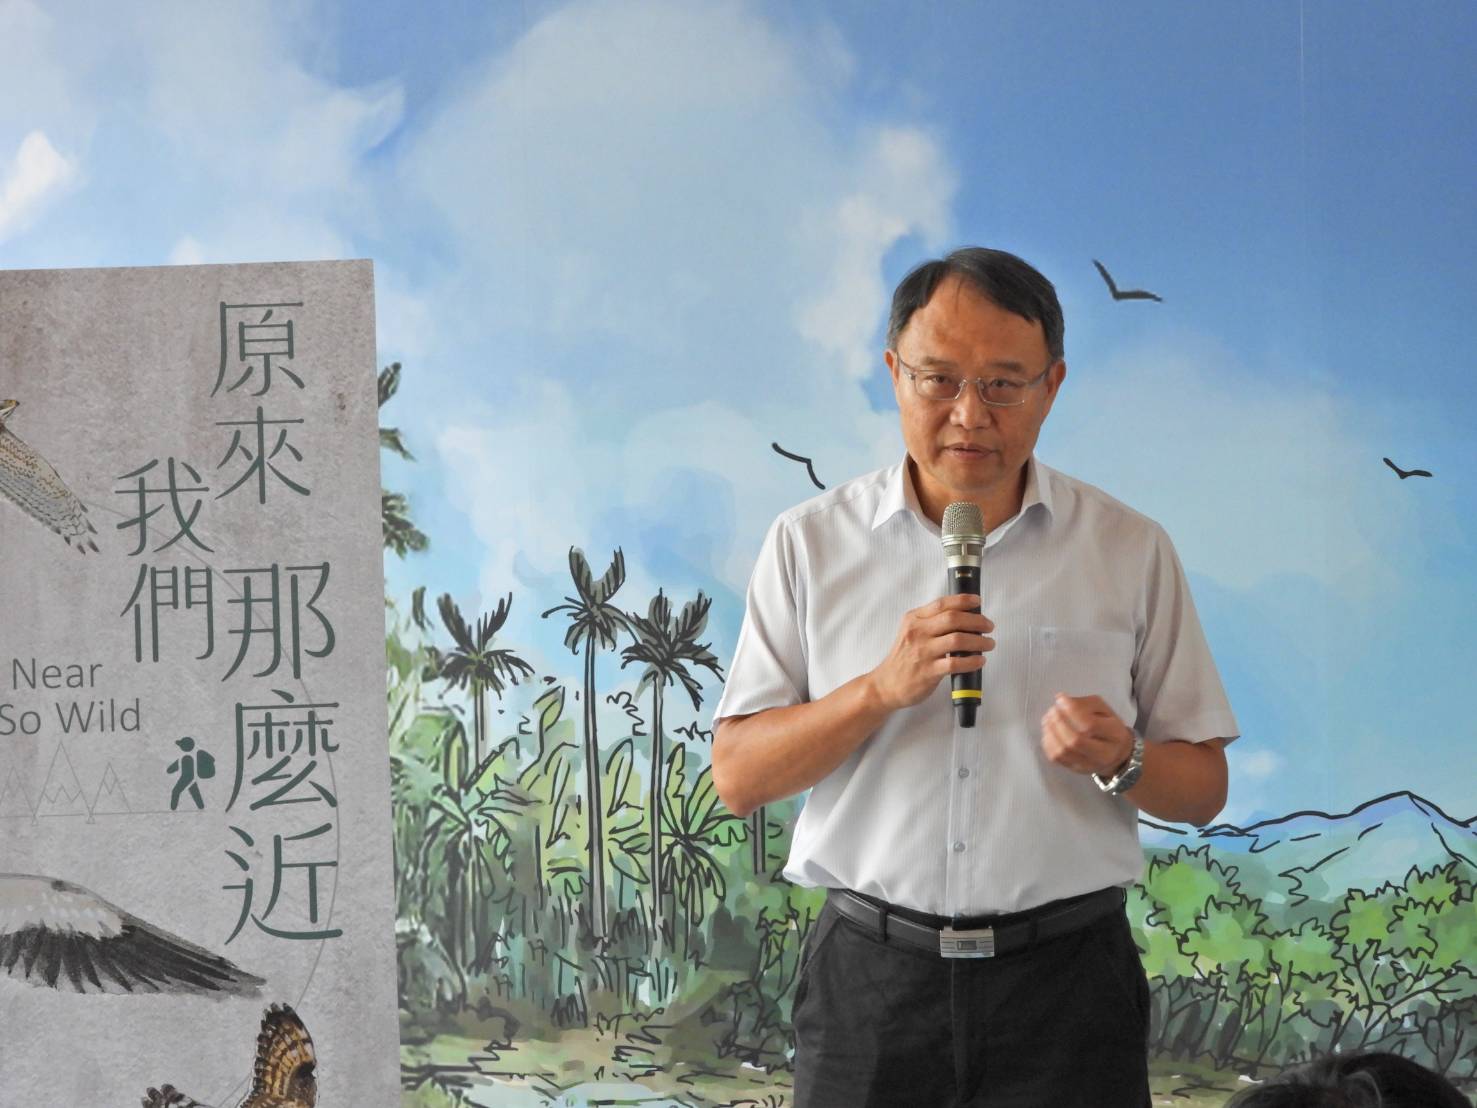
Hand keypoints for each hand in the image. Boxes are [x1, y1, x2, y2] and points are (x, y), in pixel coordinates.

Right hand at [867, 594, 994, 711]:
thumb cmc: (903, 658)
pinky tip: (980, 661)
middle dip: (977, 621)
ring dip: (979, 641)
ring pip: (958, 639)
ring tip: (989, 643)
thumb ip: (930, 623)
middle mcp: (917, 633)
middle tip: (989, 626)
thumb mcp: (911, 632)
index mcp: (914, 619)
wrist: (886, 685)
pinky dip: (972, 661)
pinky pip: (956, 664)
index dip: (963, 600)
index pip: (942, 604)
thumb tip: (963, 616)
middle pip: (953, 618)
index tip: (977, 602)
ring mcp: (922, 652)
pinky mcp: (928, 672)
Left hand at [1041, 693, 1133, 776]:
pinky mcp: (1075, 769)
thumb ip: (1084, 703)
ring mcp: (1088, 765)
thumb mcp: (1104, 710)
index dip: (1072, 711)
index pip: (1090, 725)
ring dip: (1050, 732)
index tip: (1061, 699)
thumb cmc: (1108, 727)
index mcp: (1115, 735)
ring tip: (1048, 719)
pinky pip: (1056, 758)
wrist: (1116, 755)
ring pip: (1062, 751)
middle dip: (1059, 722)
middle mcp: (1103, 754)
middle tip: (1053, 710)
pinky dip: (1048, 742)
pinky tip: (1049, 731)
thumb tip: (1061, 699)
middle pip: (1075, 741)